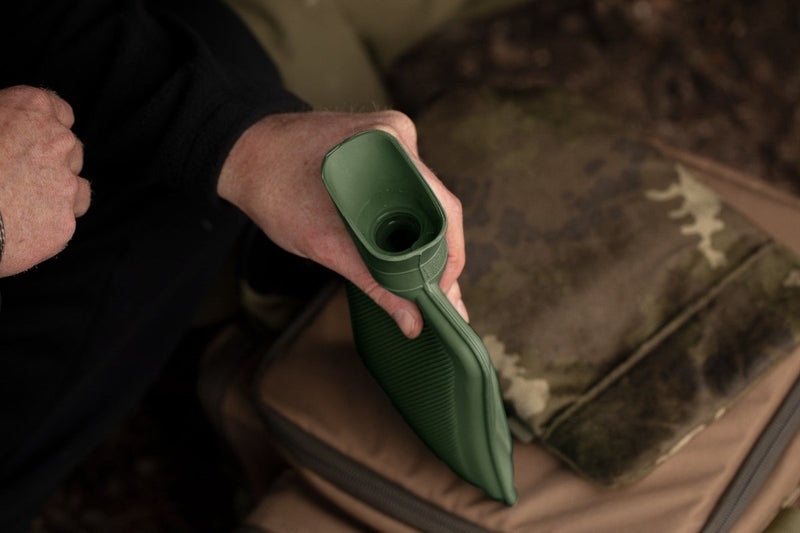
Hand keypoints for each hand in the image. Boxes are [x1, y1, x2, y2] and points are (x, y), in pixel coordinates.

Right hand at [0, 86, 90, 276]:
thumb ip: (1, 117)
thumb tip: (3, 129)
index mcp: (31, 109)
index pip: (59, 111)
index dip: (48, 126)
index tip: (36, 139)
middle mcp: (57, 142)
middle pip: (71, 149)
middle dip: (53, 162)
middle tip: (20, 176)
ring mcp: (64, 183)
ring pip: (76, 186)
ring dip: (57, 193)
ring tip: (22, 203)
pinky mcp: (63, 221)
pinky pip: (66, 220)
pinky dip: (49, 223)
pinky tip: (22, 226)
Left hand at [218, 110, 467, 337]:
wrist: (242, 154)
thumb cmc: (274, 188)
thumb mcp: (325, 243)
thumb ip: (374, 282)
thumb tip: (413, 321)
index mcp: (391, 146)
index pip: (444, 208)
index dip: (451, 256)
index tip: (444, 291)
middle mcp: (398, 138)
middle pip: (436, 208)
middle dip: (438, 256)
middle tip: (438, 298)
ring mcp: (390, 144)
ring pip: (421, 204)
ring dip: (421, 244)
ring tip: (424, 285)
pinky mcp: (379, 155)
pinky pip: (403, 196)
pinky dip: (404, 227)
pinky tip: (404, 256)